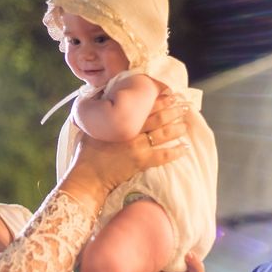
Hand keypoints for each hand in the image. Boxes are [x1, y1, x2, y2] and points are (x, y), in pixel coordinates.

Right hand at [61, 96, 188, 213]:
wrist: (88, 176)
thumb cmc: (86, 152)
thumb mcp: (91, 128)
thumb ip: (101, 115)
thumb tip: (104, 99)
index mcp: (121, 122)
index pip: (145, 107)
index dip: (160, 100)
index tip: (170, 95)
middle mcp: (132, 132)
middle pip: (158, 118)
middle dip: (173, 111)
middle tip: (184, 107)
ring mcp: (138, 147)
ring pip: (164, 134)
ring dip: (177, 129)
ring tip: (185, 125)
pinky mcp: (142, 162)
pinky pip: (163, 156)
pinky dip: (175, 152)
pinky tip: (184, 148)